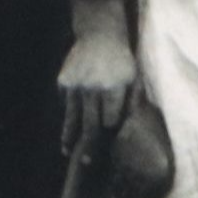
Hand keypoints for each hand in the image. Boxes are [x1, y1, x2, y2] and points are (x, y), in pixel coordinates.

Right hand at [59, 0, 135, 158]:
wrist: (99, 33)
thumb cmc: (122, 61)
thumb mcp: (134, 79)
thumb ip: (132, 104)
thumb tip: (125, 131)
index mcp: (114, 88)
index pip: (109, 120)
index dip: (110, 129)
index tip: (110, 136)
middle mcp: (92, 88)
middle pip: (90, 124)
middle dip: (89, 145)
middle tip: (87, 163)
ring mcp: (75, 85)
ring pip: (72, 118)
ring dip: (70, 136)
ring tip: (68, 151)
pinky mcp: (63, 82)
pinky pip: (65, 104)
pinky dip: (69, 112)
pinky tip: (72, 118)